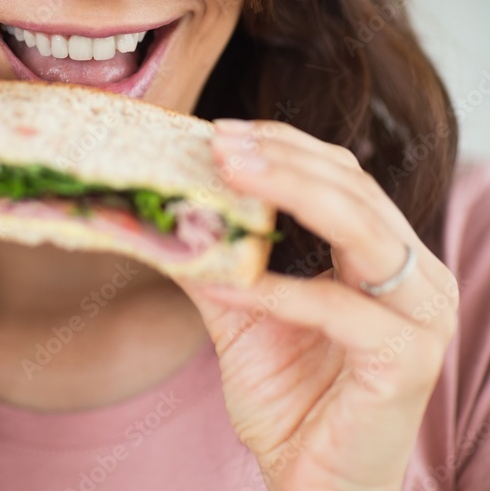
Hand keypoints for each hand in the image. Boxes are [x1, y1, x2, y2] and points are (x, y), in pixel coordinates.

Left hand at [176, 120, 458, 490]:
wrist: (313, 486)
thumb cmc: (291, 399)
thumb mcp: (245, 313)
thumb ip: (219, 257)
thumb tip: (166, 206)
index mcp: (388, 256)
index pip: (343, 174)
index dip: (284, 145)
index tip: (222, 130)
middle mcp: (418, 276)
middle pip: (352, 188)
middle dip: (281, 157)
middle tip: (219, 143)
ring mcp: (420, 317)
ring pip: (359, 227)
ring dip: (288, 192)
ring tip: (225, 174)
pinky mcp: (406, 360)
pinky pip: (336, 308)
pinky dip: (275, 289)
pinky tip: (224, 279)